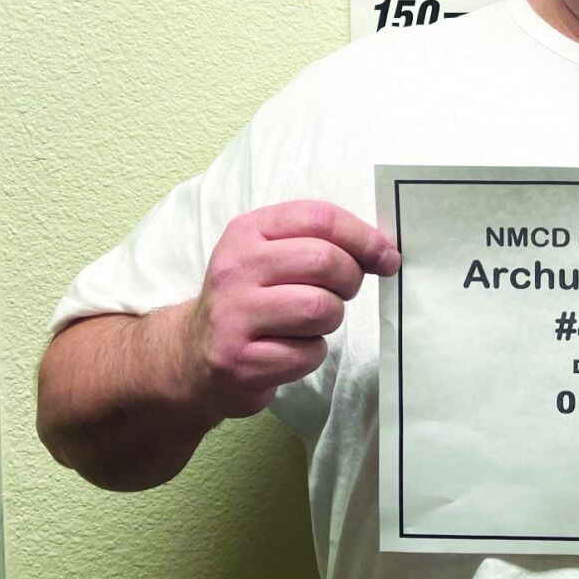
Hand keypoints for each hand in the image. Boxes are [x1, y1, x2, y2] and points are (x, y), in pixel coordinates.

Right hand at [181, 200, 399, 420]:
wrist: (193, 356)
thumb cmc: (251, 300)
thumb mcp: (270, 255)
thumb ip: (320, 242)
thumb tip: (384, 251)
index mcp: (247, 232)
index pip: (319, 217)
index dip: (364, 236)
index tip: (386, 256)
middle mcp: (235, 269)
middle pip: (325, 261)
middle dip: (350, 279)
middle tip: (343, 292)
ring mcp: (233, 316)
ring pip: (321, 308)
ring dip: (331, 319)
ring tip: (311, 322)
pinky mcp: (238, 361)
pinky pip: (308, 354)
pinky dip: (312, 354)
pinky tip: (289, 350)